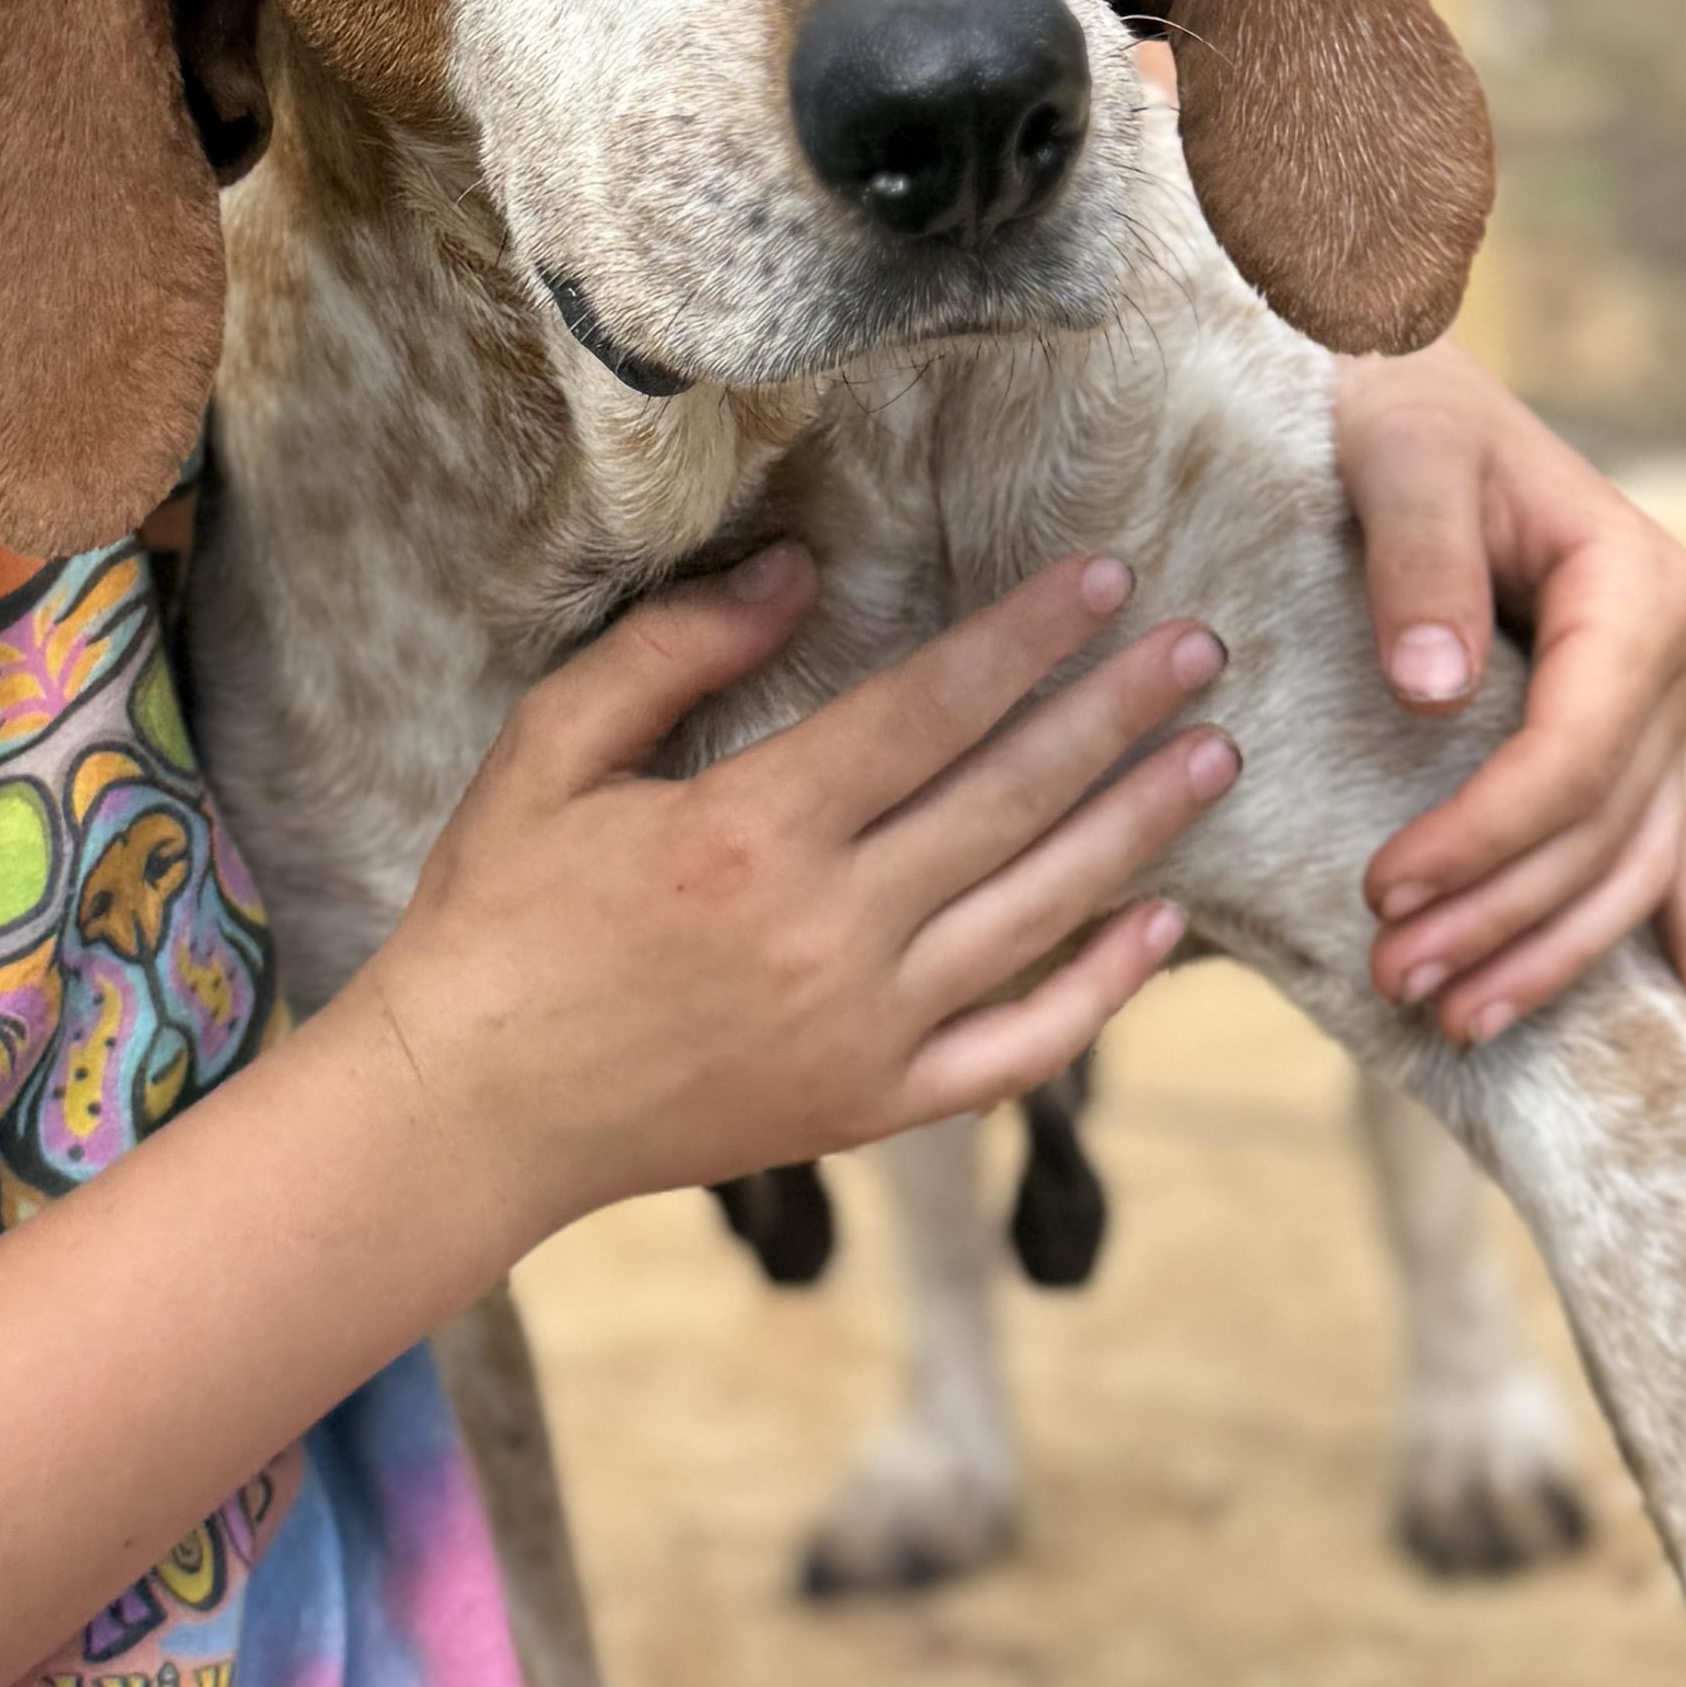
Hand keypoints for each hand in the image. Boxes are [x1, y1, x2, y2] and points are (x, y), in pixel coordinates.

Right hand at [347, 544, 1233, 1255]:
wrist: (470, 1111)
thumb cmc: (499, 916)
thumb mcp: (550, 752)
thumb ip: (671, 655)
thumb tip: (796, 576)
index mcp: (752, 832)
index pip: (930, 711)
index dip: (1025, 639)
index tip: (1104, 579)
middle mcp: (829, 933)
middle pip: (1011, 799)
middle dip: (1117, 711)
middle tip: (1204, 646)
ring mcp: (862, 1031)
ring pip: (1038, 913)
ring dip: (1137, 827)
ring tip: (1215, 756)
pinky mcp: (869, 1109)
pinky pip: (1016, 1050)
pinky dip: (1100, 991)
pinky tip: (1159, 928)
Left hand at [1339, 340, 1685, 1063]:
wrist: (1408, 393)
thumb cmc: (1397, 409)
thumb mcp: (1398, 451)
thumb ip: (1421, 557)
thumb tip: (1437, 687)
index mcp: (1641, 591)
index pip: (1576, 757)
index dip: (1486, 837)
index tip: (1386, 888)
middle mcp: (1674, 659)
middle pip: (1599, 830)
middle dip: (1500, 916)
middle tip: (1393, 976)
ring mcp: (1665, 712)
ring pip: (1628, 868)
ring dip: (1552, 956)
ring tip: (1453, 1017)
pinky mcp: (1634, 745)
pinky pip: (1670, 862)